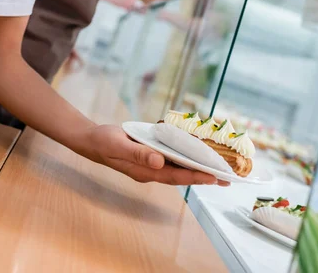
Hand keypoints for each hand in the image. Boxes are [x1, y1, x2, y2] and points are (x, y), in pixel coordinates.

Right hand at [83, 125, 229, 185]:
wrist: (92, 140)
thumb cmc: (104, 142)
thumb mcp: (118, 145)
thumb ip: (138, 153)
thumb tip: (159, 162)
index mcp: (144, 171)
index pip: (175, 176)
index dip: (195, 177)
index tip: (213, 177)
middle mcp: (151, 170)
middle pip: (181, 175)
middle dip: (202, 176)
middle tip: (225, 177)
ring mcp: (150, 164)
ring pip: (178, 167)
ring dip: (196, 166)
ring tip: (216, 166)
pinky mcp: (150, 156)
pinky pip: (171, 158)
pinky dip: (184, 155)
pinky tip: (193, 150)